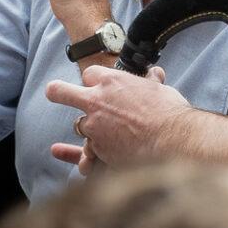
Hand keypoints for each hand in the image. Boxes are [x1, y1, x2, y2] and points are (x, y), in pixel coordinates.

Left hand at [48, 65, 190, 167]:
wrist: (174, 141)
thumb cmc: (170, 113)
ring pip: (79, 126)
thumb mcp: (161, 90)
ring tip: (107, 135)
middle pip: (62, 92)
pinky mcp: (98, 149)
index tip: (98, 86)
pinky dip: (82, 154)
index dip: (94, 81)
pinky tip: (67, 151)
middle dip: (58, 92)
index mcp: (112, 81)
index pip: (90, 74)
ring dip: (90, 129)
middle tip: (54, 93)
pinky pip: (85, 152)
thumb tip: (155, 73)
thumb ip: (152, 82)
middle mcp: (97, 101)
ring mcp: (94, 126)